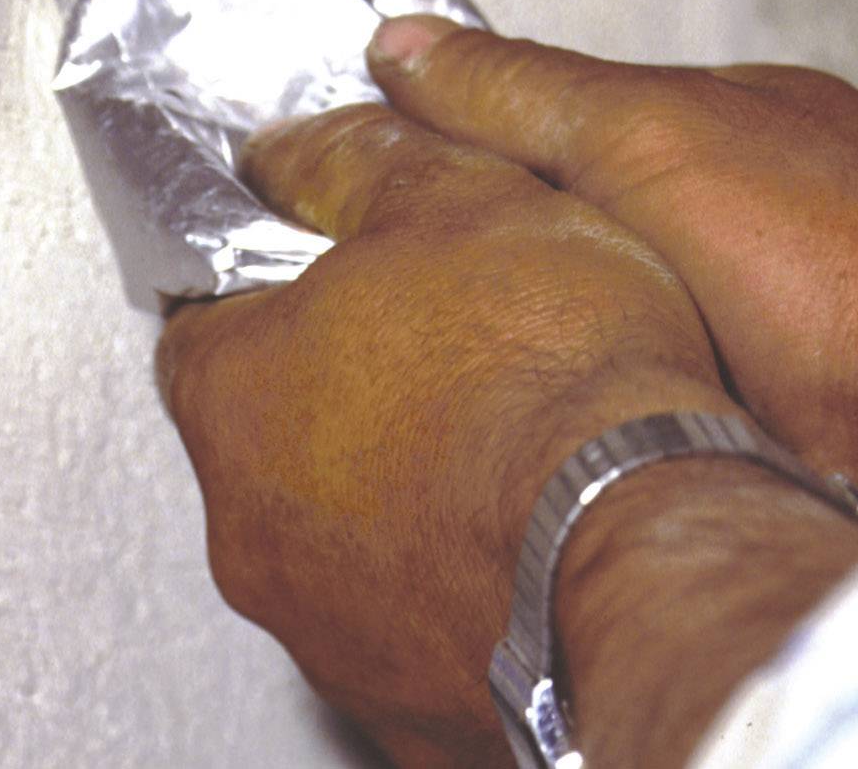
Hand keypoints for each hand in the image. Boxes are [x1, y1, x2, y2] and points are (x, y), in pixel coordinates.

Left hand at [155, 101, 742, 767]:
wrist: (652, 540)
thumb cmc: (549, 370)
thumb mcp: (452, 193)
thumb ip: (352, 160)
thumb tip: (291, 149)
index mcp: (236, 394)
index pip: (205, 318)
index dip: (279, 276)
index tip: (343, 264)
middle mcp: (254, 530)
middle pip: (278, 430)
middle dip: (356, 384)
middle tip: (454, 339)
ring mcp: (331, 632)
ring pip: (349, 533)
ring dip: (411, 485)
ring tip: (515, 434)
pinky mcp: (415, 707)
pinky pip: (424, 619)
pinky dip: (465, 574)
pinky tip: (537, 526)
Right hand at [369, 18, 857, 512]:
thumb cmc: (844, 275)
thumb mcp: (642, 139)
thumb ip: (523, 91)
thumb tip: (411, 44)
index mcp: (748, 116)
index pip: (587, 101)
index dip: (496, 131)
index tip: (418, 154)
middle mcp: (778, 205)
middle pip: (604, 208)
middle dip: (528, 241)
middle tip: (448, 279)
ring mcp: (790, 310)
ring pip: (628, 301)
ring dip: (572, 322)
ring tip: (505, 355)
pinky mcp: (789, 409)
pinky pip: (662, 381)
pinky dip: (619, 388)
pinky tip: (588, 413)